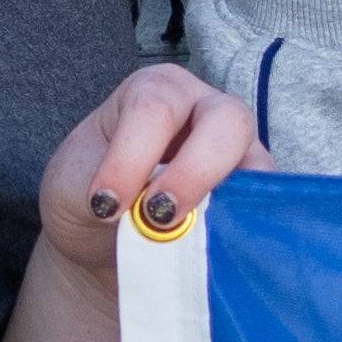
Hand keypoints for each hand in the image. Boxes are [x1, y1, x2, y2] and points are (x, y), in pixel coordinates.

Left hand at [39, 60, 267, 285]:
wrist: (101, 239)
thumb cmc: (89, 195)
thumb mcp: (75, 186)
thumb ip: (107, 193)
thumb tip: (151, 219)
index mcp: (156, 91)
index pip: (155, 110)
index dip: (132, 158)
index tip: (105, 205)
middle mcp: (206, 110)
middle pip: (226, 121)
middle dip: (194, 172)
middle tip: (158, 217)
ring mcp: (239, 153)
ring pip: (257, 164)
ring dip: (227, 205)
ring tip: (189, 239)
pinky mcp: (254, 196)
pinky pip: (265, 210)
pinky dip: (245, 230)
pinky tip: (213, 249)